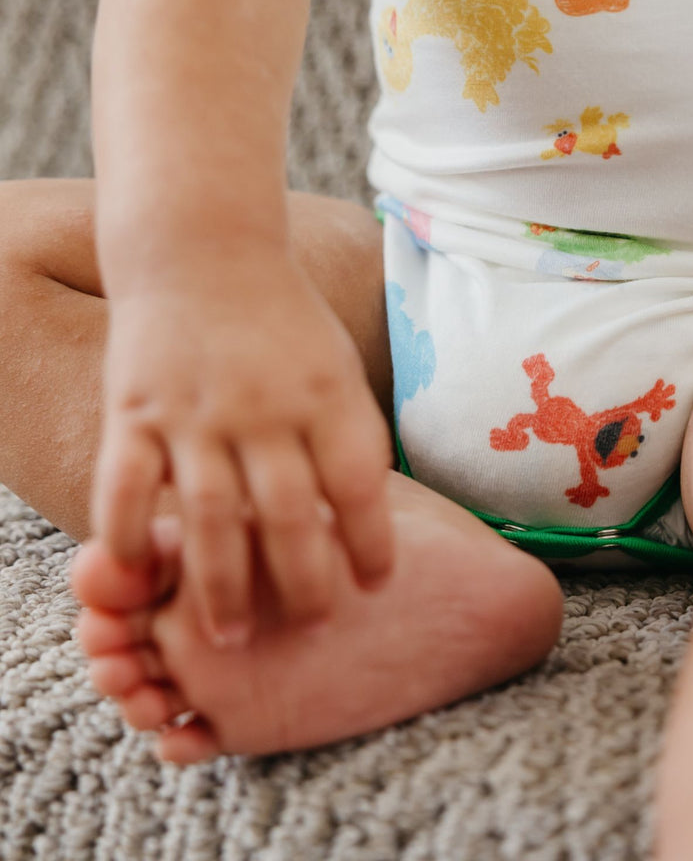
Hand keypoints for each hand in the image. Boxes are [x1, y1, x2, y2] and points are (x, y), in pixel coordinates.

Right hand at [92, 254, 394, 646]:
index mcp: (326, 393)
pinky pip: (126, 485)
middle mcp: (265, 407)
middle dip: (301, 582)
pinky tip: (139, 574)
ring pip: (210, 515)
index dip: (371, 540)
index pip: (358, 483)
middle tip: (308, 629)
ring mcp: (196, 411)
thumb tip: (367, 511)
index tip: (376, 585)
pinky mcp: (135, 409)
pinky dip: (128, 535)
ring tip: (227, 638)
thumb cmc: (280, 316)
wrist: (203, 245)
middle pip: (288, 515)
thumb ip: (345, 430)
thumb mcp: (335, 361)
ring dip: (220, 583)